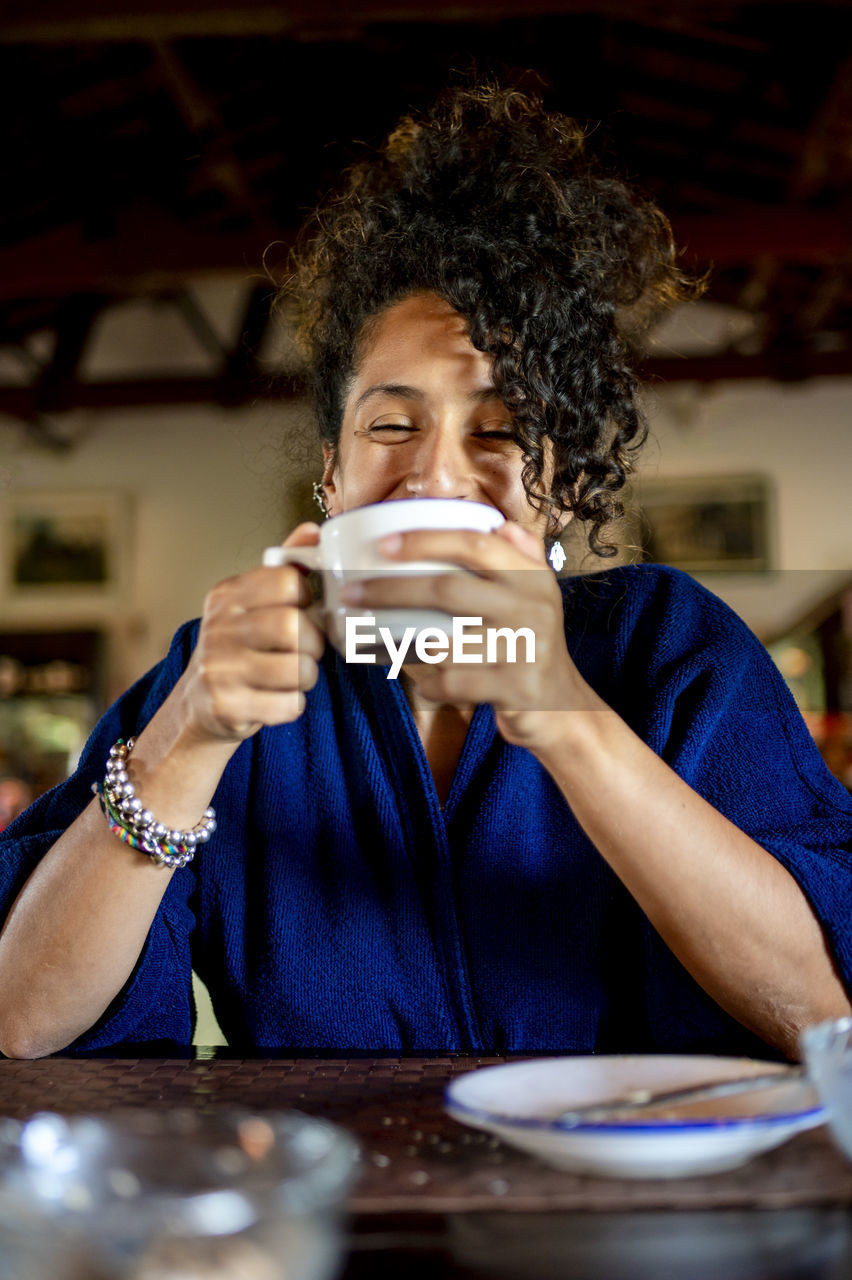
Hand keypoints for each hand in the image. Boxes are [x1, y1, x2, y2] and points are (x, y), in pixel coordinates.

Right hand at [182, 523, 325, 743]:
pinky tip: (278, 698)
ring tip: (293, 676)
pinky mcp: (226, 705)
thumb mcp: (254, 603)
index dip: (306, 600)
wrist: (198, 703)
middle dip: (313, 644)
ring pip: (298, 669)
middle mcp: (218, 627)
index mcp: (228, 595)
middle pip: (295, 627)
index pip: (289, 582)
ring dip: (307, 677)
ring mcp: (218, 667)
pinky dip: (293, 705)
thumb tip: (313, 530)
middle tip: (305, 651)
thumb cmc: (239, 647)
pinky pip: (288, 705)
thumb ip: (285, 569)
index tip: (300, 612)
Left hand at [342, 522, 601, 748]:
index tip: (383, 544)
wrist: (564, 708)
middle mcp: (532, 606)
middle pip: (448, 588)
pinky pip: (454, 683)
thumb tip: (501, 525)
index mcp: (532, 577)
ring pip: (444, 643)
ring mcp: (525, 648)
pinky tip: (425, 687)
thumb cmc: (534, 646)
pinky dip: (431, 686)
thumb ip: (524, 558)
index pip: (476, 543)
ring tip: (379, 644)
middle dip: (392, 589)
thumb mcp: (538, 598)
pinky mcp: (516, 687)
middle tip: (351, 593)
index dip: (426, 540)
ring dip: (404, 646)